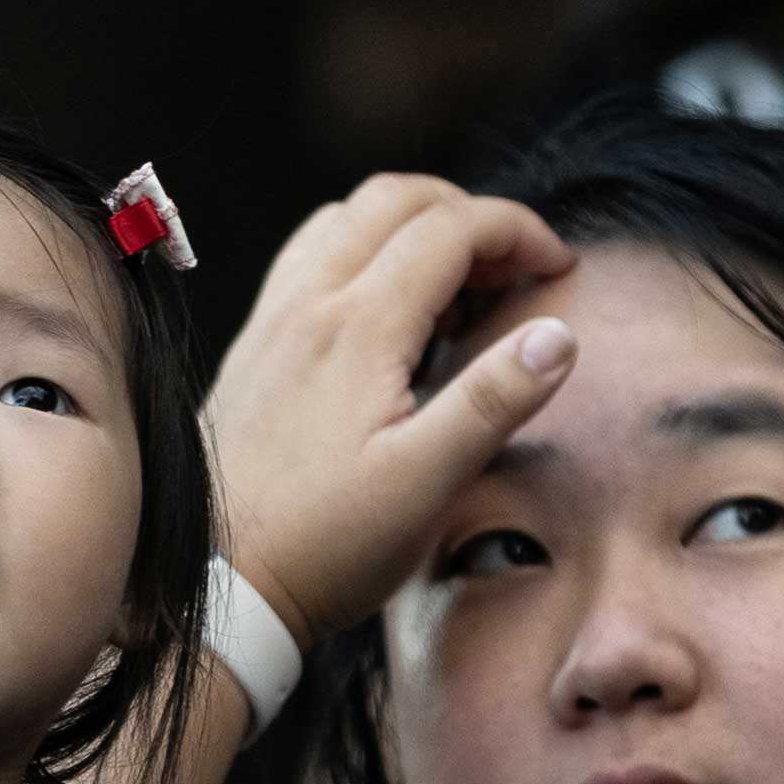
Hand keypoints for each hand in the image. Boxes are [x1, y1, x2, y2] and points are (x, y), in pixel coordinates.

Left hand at [198, 174, 585, 642]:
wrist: (224, 584)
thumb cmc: (325, 546)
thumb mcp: (427, 485)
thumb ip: (494, 401)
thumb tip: (557, 333)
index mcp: (358, 328)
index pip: (450, 228)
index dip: (518, 231)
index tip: (560, 267)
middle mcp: (308, 305)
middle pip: (396, 199)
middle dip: (470, 213)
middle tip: (516, 268)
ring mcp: (274, 320)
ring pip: (348, 218)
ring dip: (415, 225)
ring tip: (460, 287)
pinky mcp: (256, 346)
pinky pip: (312, 256)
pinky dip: (366, 250)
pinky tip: (390, 310)